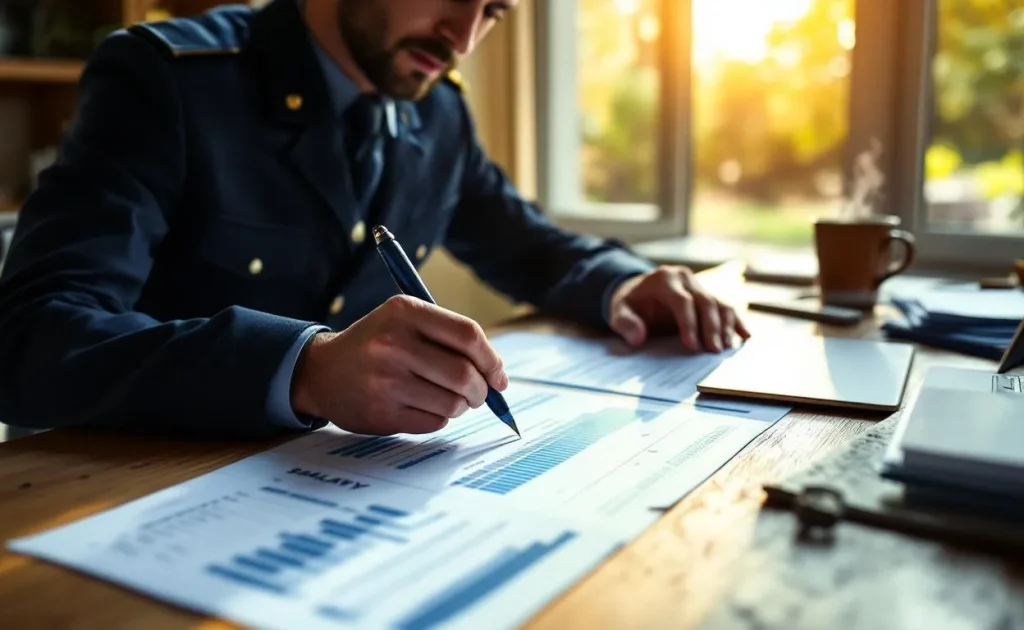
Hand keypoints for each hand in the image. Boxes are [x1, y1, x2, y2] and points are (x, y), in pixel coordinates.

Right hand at [290, 295, 507, 434]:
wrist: (322, 372)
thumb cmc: (377, 344)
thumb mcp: (405, 321)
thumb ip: (449, 338)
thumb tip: (497, 375)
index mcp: (405, 312)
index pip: (468, 335)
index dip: (492, 360)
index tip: (498, 376)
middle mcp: (393, 343)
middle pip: (464, 374)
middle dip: (480, 390)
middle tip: (478, 394)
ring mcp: (385, 380)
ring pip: (452, 403)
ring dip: (460, 407)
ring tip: (448, 400)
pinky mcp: (381, 413)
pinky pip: (433, 422)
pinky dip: (439, 419)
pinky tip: (424, 407)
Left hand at [607, 266, 749, 352]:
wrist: (638, 291)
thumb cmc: (629, 304)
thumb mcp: (618, 311)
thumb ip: (625, 323)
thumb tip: (638, 338)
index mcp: (664, 279)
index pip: (682, 301)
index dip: (689, 323)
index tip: (693, 346)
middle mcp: (685, 278)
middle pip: (705, 301)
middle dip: (711, 327)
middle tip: (714, 351)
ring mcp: (699, 285)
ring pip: (719, 303)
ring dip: (726, 326)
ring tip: (726, 349)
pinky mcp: (708, 295)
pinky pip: (726, 307)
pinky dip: (736, 321)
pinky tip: (745, 337)